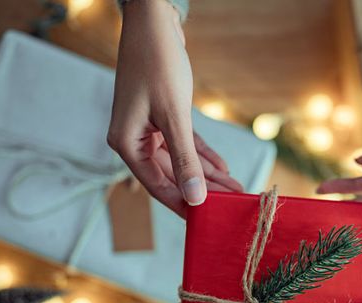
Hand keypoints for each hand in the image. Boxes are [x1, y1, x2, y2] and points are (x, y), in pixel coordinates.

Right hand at [108, 0, 241, 216]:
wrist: (154, 22)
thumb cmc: (157, 64)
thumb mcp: (174, 116)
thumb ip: (185, 160)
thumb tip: (195, 197)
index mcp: (126, 143)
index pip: (157, 185)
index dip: (183, 204)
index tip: (206, 221)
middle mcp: (134, 140)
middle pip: (172, 175)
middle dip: (203, 190)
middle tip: (230, 206)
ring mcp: (148, 128)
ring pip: (182, 160)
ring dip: (208, 174)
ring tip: (235, 189)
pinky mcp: (163, 116)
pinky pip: (185, 143)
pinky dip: (202, 154)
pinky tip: (223, 167)